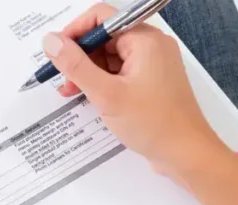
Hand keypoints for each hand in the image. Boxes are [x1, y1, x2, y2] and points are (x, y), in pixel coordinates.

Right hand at [43, 3, 226, 177]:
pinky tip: (90, 97)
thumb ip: (75, 65)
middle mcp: (151, 45)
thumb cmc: (155, 124)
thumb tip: (51, 41)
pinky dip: (103, 82)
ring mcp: (153, 64)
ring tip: (73, 92)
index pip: (101, 18)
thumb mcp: (106, 94)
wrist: (186, 154)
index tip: (57, 53)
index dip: (75, 33)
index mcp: (144, 39)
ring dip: (89, 71)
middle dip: (80, 56)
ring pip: (110, 56)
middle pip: (104, 37)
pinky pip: (120, 72)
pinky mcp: (151, 81)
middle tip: (64, 80)